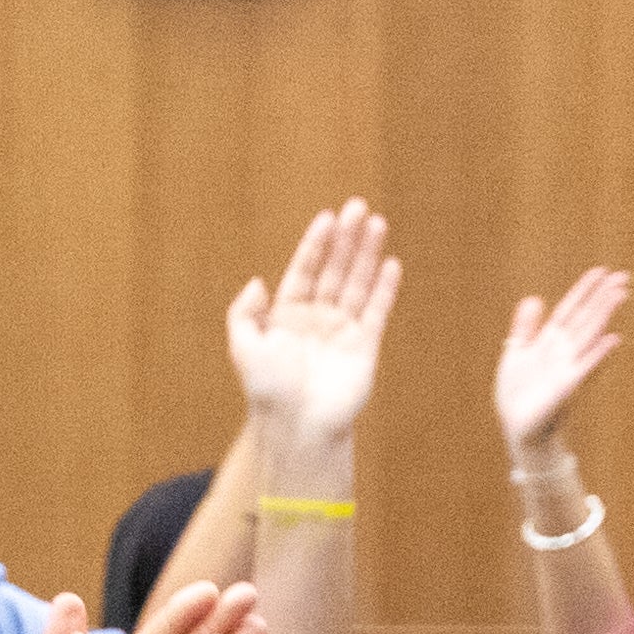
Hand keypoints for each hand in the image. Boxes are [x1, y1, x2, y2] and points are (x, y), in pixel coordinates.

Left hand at [220, 201, 399, 474]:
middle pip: (334, 269)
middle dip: (347, 239)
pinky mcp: (365, 347)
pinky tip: (390, 263)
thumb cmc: (268, 391)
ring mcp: (342, 331)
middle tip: (359, 207)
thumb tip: (257, 281)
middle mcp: (317, 318)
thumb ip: (244, 313)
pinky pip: (376, 311)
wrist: (298, 426)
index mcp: (287, 315)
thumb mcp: (244, 347)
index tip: (327, 218)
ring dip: (367, 254)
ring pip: (357, 283)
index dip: (316, 244)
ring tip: (377, 223)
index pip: (304, 270)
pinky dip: (384, 288)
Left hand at [492, 266, 631, 463]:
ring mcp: (568, 366)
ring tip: (621, 294)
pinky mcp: (568, 386)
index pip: (570, 310)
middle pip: (586, 318)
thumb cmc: (517, 394)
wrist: (517, 426)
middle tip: (624, 277)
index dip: (584, 291)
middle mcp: (563, 350)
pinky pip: (586, 367)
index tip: (600, 272)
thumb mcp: (515, 354)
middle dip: (603, 298)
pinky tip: (613, 338)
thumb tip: (534, 298)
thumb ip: (524, 328)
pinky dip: (598, 353)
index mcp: (549, 340)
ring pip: (590, 335)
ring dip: (604, 315)